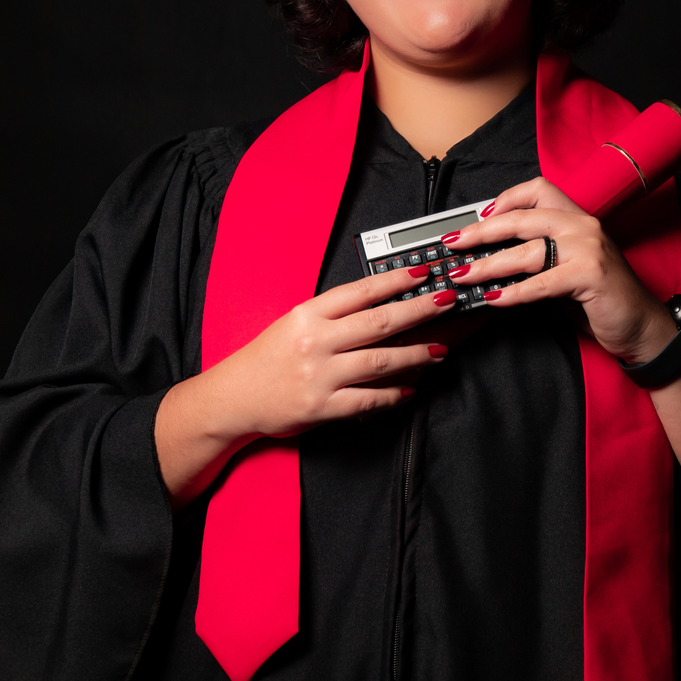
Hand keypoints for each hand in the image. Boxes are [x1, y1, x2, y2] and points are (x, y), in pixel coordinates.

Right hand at [155, 267, 456, 504]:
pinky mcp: (322, 408)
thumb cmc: (266, 359)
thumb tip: (381, 305)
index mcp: (307, 314)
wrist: (233, 398)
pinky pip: (368, 400)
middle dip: (419, 310)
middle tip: (447, 301)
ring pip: (380, 362)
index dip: (395, 281)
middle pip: (378, 323)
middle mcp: (315, 342)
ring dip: (416, 355)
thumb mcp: (293, 324)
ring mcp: (320, 376)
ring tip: (440, 350)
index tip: (423, 272)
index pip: (360, 292)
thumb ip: (332, 315)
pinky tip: (411, 388)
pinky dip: (393, 395)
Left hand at [443, 177, 675, 361]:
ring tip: (464, 276)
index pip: (538, 189)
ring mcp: (589, 248)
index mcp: (577, 218)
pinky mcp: (591, 274)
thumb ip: (536, 261)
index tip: (478, 216)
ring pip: (526, 251)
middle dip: (481, 232)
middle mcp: (583, 226)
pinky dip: (514, 292)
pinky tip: (493, 299)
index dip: (505, 199)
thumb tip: (489, 261)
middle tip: (454, 244)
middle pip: (522, 218)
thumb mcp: (565, 272)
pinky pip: (542, 282)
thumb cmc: (601, 300)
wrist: (641, 326)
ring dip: (489, 265)